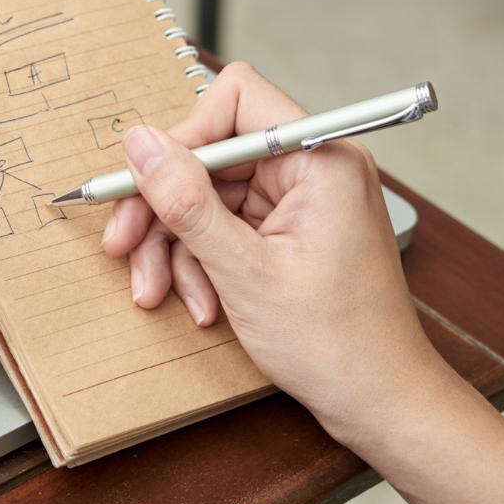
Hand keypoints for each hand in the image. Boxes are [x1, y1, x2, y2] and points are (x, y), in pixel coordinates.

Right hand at [100, 63, 448, 444]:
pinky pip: (223, 227)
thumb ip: (186, 201)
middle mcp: (313, 169)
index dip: (184, 137)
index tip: (147, 183)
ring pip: (208, 196)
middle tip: (123, 244)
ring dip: (176, 245)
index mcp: (320, 160)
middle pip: (211, 156)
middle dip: (164, 206)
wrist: (380, 403)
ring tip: (158, 292)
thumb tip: (140, 143)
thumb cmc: (337, 344)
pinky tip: (200, 302)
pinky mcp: (288, 231)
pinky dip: (200, 263)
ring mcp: (300, 202)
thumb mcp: (243, 271)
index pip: (236, 100)